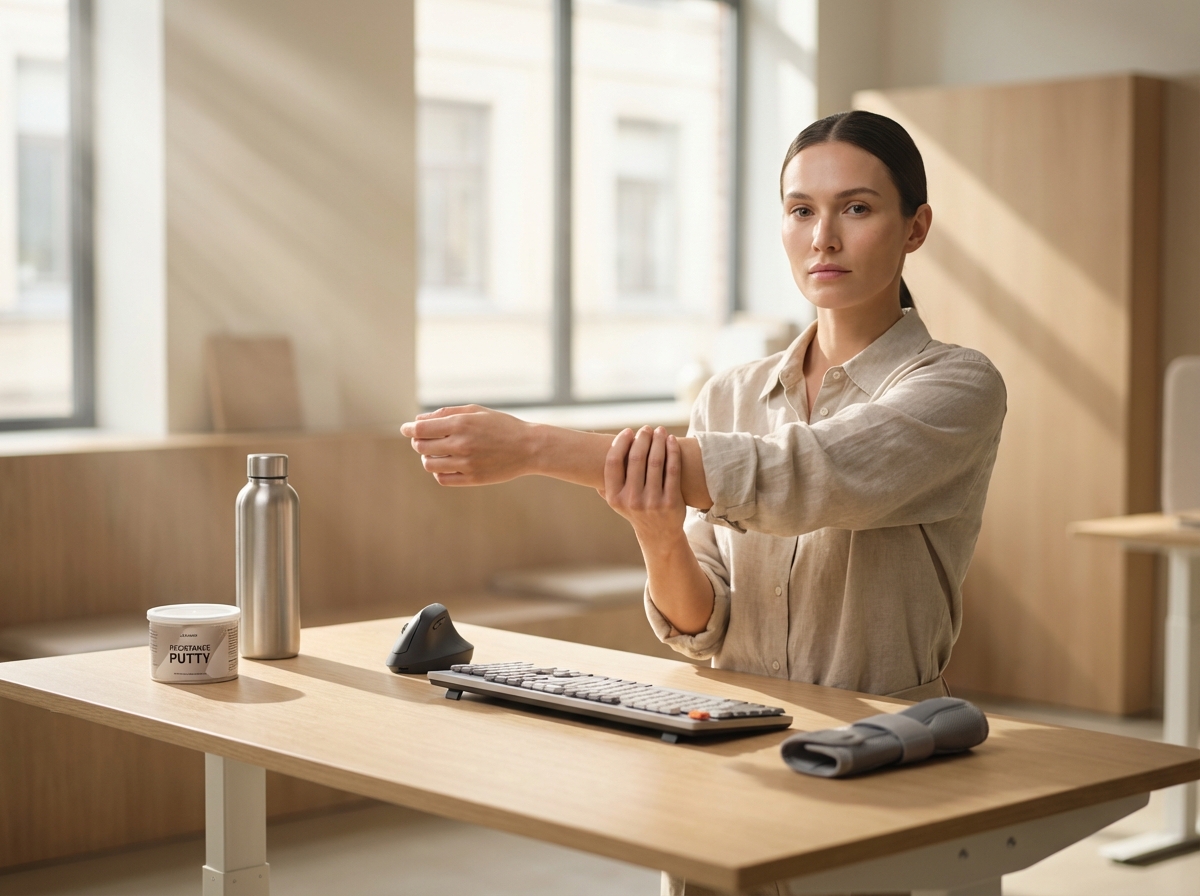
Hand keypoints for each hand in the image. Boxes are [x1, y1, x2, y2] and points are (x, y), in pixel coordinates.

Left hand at [399, 405, 536, 485]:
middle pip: (422, 446)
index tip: (406, 429)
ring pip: (430, 464)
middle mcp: (461, 444)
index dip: (409, 429)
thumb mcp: (476, 411)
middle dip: (418, 442)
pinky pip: (443, 479)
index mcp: (461, 423)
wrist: (529, 447)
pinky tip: (447, 464)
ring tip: (436, 453)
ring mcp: (466, 463)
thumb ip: (445, 413)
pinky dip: (439, 472)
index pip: (421, 428)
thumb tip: (418, 421)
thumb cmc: (501, 425)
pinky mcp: (472, 479)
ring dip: (427, 458)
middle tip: (424, 439)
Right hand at [603, 426, 685, 548]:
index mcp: (614, 497)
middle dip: (642, 438)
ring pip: (656, 462)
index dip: (620, 443)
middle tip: (646, 429)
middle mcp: (631, 500)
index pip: (613, 462)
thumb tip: (587, 453)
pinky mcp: (671, 502)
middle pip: (636, 459)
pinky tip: (672, 442)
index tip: (628, 431)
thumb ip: (604, 480)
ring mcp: (652, 502)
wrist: (658, 534)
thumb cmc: (635, 508)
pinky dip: (673, 452)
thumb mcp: (616, 500)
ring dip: (658, 441)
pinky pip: (672, 470)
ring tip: (660, 430)